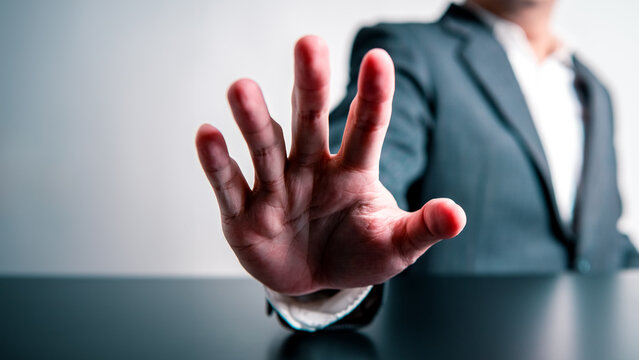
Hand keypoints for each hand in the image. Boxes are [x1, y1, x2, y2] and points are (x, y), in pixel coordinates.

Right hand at [196, 36, 465, 294]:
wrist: (313, 280)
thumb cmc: (357, 252)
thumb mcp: (395, 245)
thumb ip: (421, 228)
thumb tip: (457, 216)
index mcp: (353, 170)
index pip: (367, 127)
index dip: (373, 96)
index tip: (378, 59)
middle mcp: (312, 167)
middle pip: (311, 120)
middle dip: (311, 84)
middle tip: (310, 44)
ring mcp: (277, 187)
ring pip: (266, 146)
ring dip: (255, 120)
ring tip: (242, 88)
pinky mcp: (244, 214)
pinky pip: (230, 185)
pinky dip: (217, 163)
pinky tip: (208, 134)